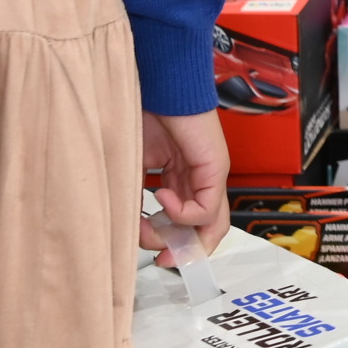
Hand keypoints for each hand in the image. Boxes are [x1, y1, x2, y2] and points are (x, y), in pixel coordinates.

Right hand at [141, 109, 231, 264]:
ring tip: (155, 235)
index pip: (188, 224)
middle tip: (160, 260)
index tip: (154, 259)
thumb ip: (134, 200)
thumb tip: (131, 231)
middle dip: (181, 252)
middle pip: (205, 230)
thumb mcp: (131, 169)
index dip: (172, 246)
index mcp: (179, 179)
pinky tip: (160, 196)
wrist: (154, 86)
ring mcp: (210, 174)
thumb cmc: (141, 116)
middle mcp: (199, 180)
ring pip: (211, 225)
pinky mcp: (216, 168)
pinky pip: (207, 208)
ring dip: (181, 239)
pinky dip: (182, 213)